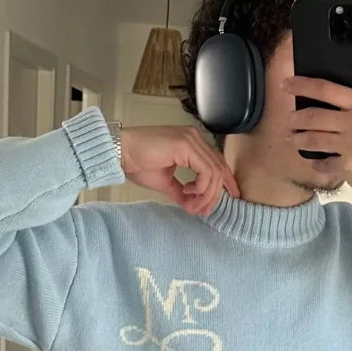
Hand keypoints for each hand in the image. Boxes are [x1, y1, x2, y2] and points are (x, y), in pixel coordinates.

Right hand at [119, 126, 239, 215]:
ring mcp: (191, 140)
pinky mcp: (186, 145)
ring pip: (214, 172)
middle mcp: (195, 138)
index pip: (217, 162)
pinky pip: (206, 171)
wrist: (120, 153)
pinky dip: (201, 187)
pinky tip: (187, 192)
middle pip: (219, 168)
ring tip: (192, 205)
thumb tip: (192, 206)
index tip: (231, 197)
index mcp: (192, 143)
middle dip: (215, 194)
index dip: (226, 181)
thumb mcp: (165, 182)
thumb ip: (181, 192)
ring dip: (206, 194)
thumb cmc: (138, 163)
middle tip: (204, 211)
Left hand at [284, 77, 351, 225]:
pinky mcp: (347, 168)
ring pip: (312, 139)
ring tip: (294, 139)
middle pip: (312, 116)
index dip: (301, 85)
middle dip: (295, 119)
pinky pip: (321, 164)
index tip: (287, 84)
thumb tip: (327, 103)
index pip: (326, 88)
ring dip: (298, 139)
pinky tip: (319, 162)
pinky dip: (317, 163)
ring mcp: (351, 146)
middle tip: (290, 120)